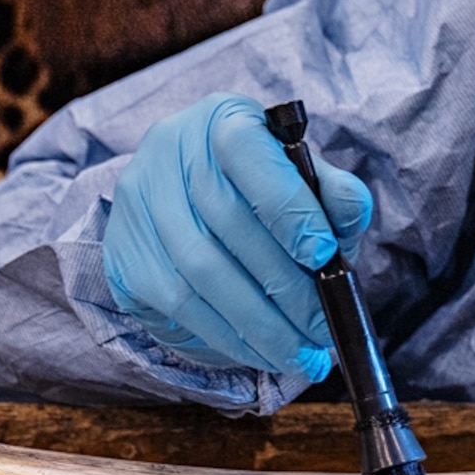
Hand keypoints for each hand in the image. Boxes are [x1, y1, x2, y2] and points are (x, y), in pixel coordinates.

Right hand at [100, 94, 374, 378]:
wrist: (189, 199)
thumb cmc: (262, 188)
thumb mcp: (304, 179)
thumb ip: (334, 194)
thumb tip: (348, 216)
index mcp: (222, 119)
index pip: (247, 151)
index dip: (286, 205)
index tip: (323, 255)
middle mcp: (169, 150)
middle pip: (225, 223)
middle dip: (285, 287)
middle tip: (324, 328)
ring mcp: (139, 202)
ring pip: (199, 272)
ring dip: (259, 324)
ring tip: (301, 355)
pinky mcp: (125, 253)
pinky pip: (179, 305)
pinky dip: (228, 337)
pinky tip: (263, 353)